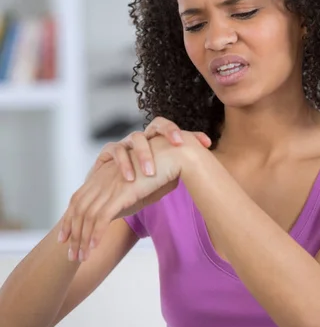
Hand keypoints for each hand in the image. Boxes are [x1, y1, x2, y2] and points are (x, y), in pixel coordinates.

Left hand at [58, 135, 188, 262]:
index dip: (69, 219)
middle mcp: (102, 179)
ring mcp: (110, 186)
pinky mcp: (121, 193)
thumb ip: (127, 195)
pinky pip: (102, 217)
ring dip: (82, 240)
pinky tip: (94, 248)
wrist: (175, 157)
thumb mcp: (138, 183)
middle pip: (78, 210)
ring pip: (88, 216)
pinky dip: (95, 234)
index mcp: (103, 175)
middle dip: (72, 234)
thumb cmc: (162, 169)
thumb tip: (124, 208)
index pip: (78, 199)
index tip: (65, 237)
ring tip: (81, 258)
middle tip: (70, 255)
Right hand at [89, 116, 210, 181]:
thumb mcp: (158, 188)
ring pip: (137, 137)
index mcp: (157, 146)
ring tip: (151, 172)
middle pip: (157, 123)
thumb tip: (191, 174)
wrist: (106, 203)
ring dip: (144, 154)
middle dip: (169, 130)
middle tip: (178, 143)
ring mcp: (125, 144)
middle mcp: (143, 140)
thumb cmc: (135, 193)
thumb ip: (172, 178)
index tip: (207, 143)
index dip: (192, 135)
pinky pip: (116, 150)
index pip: (176, 135)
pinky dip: (123, 163)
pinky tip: (131, 177)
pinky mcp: (107, 152)